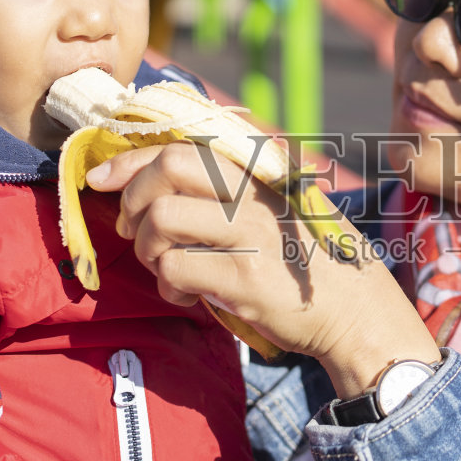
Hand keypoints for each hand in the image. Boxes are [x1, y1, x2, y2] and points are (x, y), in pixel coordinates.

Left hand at [88, 143, 439, 396]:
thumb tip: (163, 175)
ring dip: (147, 248)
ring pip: (161, 220)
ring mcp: (252, 235)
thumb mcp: (286, 207)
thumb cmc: (314, 262)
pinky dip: (167, 286)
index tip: (101, 177)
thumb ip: (238, 189)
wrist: (359, 314)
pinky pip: (174, 270)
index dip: (131, 159)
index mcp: (261, 175)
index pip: (183, 146)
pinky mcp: (246, 279)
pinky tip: (186, 294)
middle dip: (132, 198)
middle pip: (167, 169)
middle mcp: (256, 196)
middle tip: (133, 228)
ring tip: (165, 265)